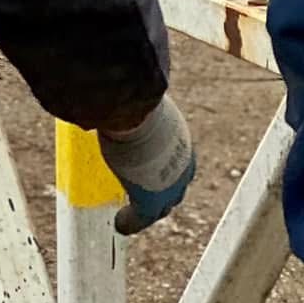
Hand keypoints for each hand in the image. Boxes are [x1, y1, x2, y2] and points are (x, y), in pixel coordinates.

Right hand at [99, 95, 195, 234]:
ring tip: (132, 216)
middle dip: (164, 192)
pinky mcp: (149, 203)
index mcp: (183, 144)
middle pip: (174, 188)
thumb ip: (136, 100)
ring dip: (146, 211)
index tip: (155, 168)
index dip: (168, 168)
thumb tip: (121, 77)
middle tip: (147, 193)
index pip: (178, 163)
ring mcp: (168, 189)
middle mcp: (182, 169)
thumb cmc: (137, 100)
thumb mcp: (142, 101)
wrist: (137, 117)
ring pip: (160, 206)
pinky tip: (120, 225)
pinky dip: (129, 222)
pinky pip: (139, 218)